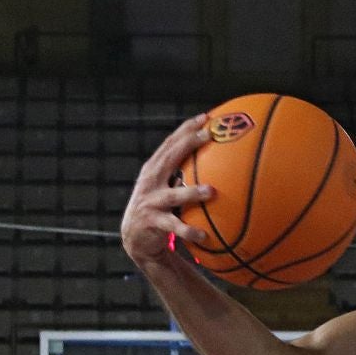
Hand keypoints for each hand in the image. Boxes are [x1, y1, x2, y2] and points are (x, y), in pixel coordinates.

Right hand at [121, 115, 215, 266]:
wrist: (135, 237)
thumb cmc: (159, 208)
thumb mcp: (166, 186)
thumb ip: (184, 173)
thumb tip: (220, 160)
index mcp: (154, 170)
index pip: (170, 144)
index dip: (186, 129)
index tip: (206, 117)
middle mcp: (150, 182)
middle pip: (169, 158)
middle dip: (188, 144)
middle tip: (209, 135)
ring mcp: (150, 202)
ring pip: (173, 196)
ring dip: (192, 193)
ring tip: (212, 191)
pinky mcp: (152, 223)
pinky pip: (174, 227)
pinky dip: (189, 230)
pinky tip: (204, 235)